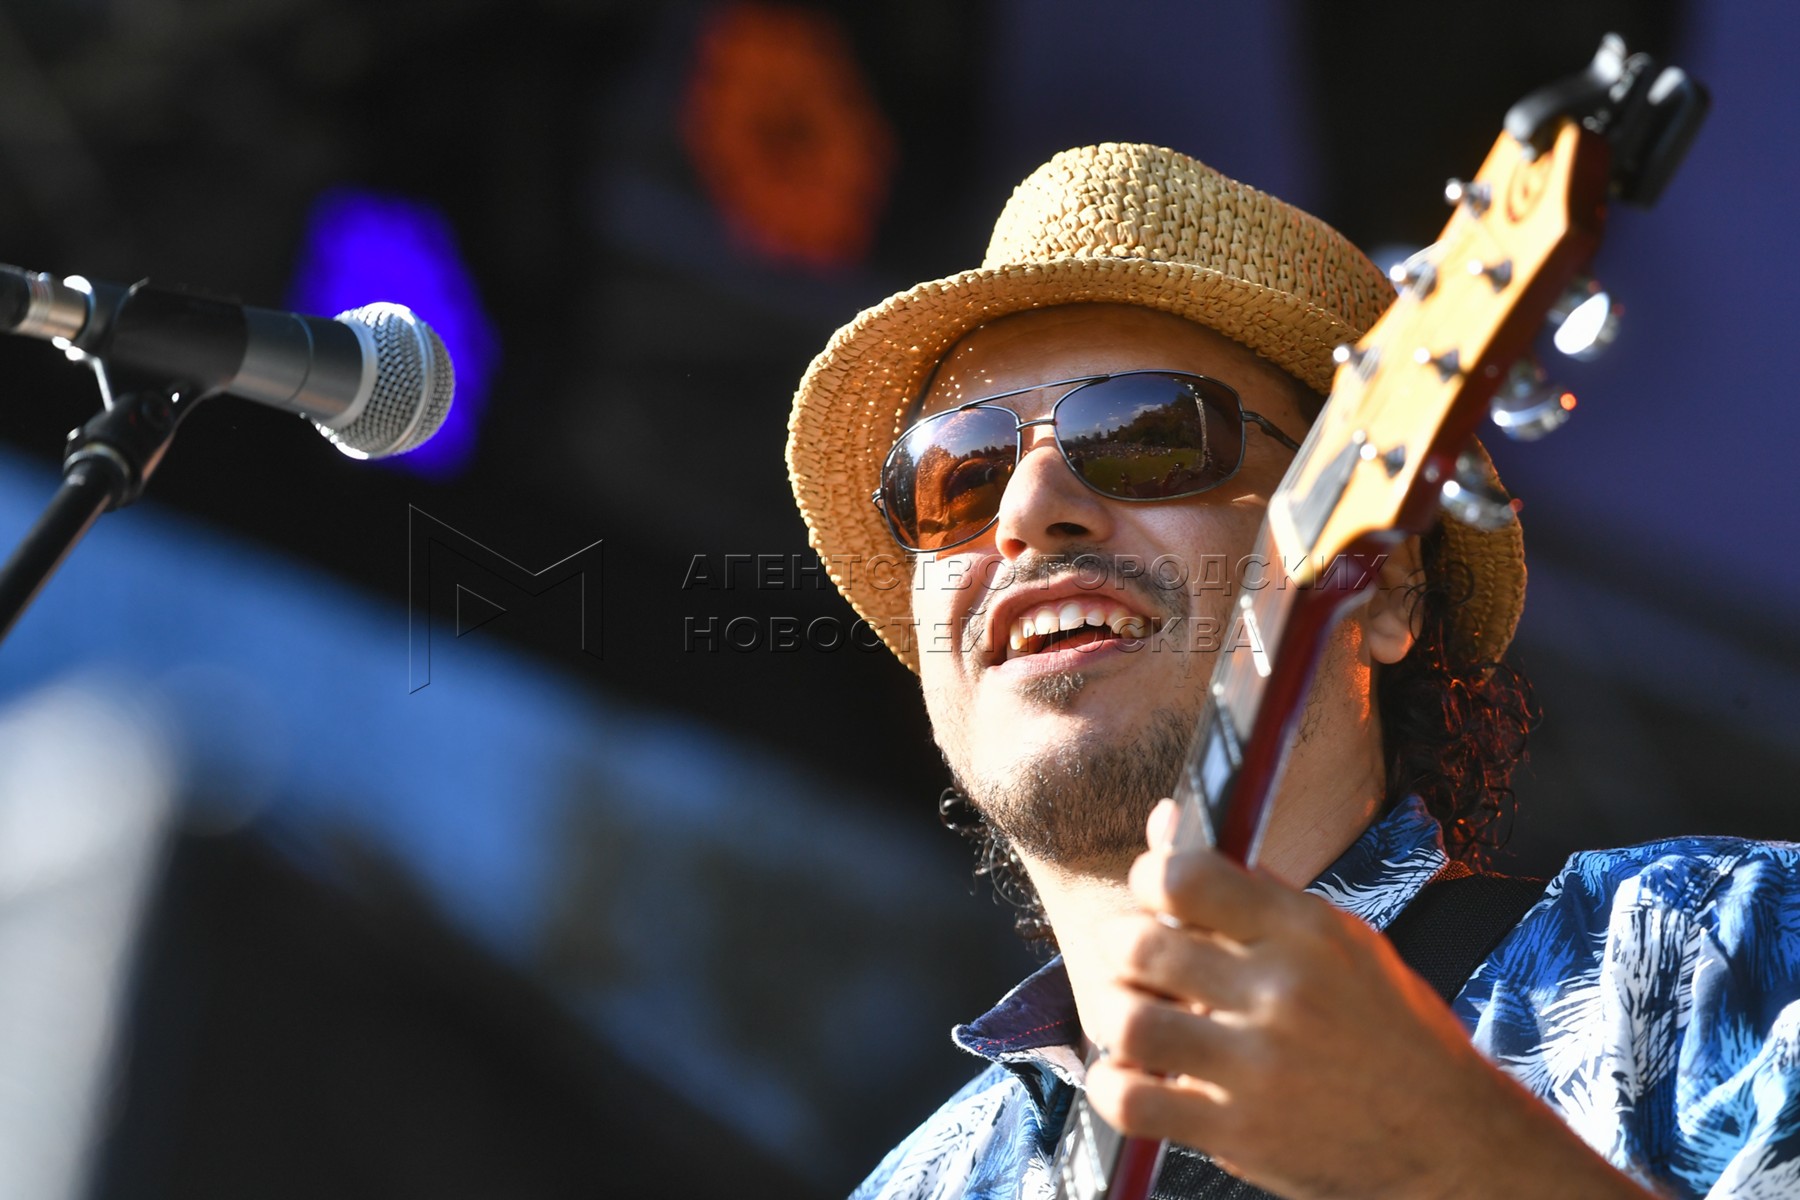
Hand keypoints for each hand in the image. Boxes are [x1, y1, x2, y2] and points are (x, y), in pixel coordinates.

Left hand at [1079, 800, 1650, 1199]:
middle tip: (1133, 959)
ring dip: (1111, 1013)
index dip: (1150, 878)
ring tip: (1131, 1013)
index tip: (1153, 894)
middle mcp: (1281, 993)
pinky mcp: (1240, 1132)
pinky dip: (1113, 1085)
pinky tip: (1135, 1076)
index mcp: (1307, 933)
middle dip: (1120, 946)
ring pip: (1127, 1019)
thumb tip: (1165, 820)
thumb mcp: (1341, 941)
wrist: (1453, 1140)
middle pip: (1141, 945)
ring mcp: (1259, 1068)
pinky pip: (1131, 1100)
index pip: (1186, 877)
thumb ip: (1247, 886)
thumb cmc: (1390, 1030)